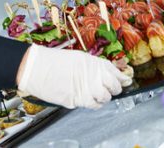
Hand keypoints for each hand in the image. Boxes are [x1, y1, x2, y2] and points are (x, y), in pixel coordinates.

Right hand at [17, 45, 131, 108]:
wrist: (38, 67)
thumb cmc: (55, 61)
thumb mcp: (78, 58)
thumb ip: (93, 66)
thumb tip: (107, 74)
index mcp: (93, 62)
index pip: (115, 73)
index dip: (121, 78)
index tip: (125, 81)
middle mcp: (92, 75)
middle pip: (113, 87)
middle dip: (114, 89)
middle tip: (111, 89)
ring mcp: (86, 89)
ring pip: (104, 99)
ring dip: (103, 98)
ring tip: (96, 93)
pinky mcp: (78, 100)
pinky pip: (92, 105)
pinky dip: (93, 103)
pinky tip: (89, 99)